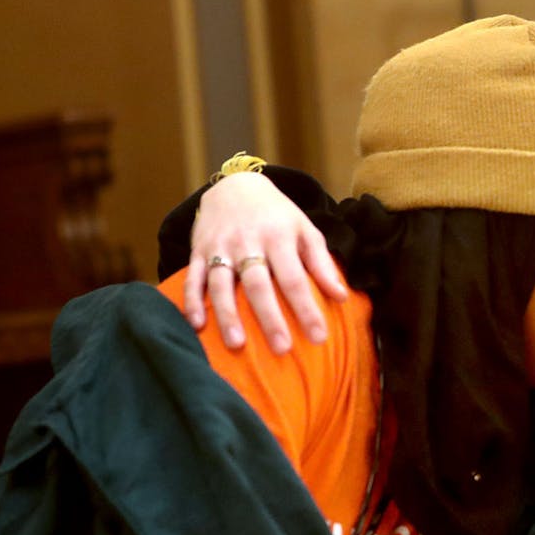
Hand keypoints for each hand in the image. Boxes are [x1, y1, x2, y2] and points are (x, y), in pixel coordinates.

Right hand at [186, 171, 345, 352]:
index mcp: (278, 238)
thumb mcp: (305, 231)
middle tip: (282, 349)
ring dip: (228, 315)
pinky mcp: (198, 250)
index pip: (294, 279)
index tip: (319, 337)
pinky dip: (191, 301)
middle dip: (270, 318)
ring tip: (237, 345)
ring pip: (221, 284)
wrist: (236, 185)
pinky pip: (193, 278)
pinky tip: (196, 325)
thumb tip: (342, 296)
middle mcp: (248, 243)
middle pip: (258, 285)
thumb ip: (322, 263)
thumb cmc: (278, 216)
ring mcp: (220, 247)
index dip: (307, 309)